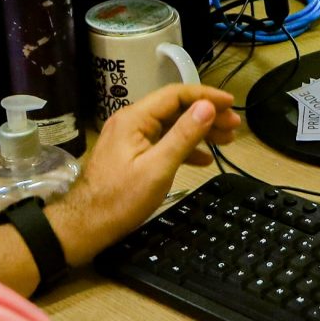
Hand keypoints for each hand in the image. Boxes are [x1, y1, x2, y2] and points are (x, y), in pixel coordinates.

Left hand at [52, 83, 240, 263]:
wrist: (85, 225)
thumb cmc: (120, 199)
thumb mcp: (158, 168)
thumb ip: (183, 136)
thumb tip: (207, 107)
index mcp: (135, 119)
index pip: (176, 95)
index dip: (206, 96)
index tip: (231, 103)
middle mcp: (131, 122)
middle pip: (174, 109)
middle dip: (206, 115)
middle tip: (234, 127)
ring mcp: (129, 138)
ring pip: (170, 126)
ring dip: (198, 131)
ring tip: (226, 141)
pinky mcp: (130, 154)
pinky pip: (162, 142)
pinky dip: (183, 147)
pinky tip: (202, 159)